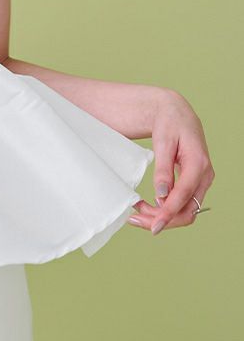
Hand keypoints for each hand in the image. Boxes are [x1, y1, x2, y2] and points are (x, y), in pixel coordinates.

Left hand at [128, 89, 214, 234]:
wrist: (176, 113)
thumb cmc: (169, 123)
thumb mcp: (163, 142)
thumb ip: (163, 170)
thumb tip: (162, 196)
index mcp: (199, 165)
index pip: (184, 197)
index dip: (168, 214)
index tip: (152, 227)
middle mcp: (204, 176)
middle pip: (187, 211)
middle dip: (163, 220)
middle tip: (136, 219)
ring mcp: (201, 181)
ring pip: (186, 210)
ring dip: (163, 217)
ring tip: (137, 215)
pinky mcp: (194, 182)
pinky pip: (183, 203)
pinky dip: (166, 209)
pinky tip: (148, 207)